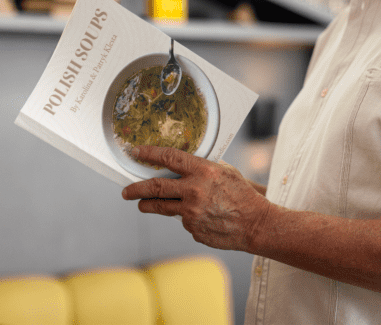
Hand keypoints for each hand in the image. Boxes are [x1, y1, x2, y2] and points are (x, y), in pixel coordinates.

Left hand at [121, 146, 271, 250]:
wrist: (255, 224)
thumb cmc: (242, 194)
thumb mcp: (225, 171)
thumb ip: (202, 168)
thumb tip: (181, 164)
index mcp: (203, 171)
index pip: (169, 158)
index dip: (149, 154)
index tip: (135, 152)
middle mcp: (194, 191)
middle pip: (155, 187)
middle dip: (136, 188)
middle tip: (125, 190)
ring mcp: (191, 212)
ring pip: (162, 207)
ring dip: (148, 205)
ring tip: (142, 203)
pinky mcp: (192, 229)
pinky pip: (183, 220)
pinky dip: (185, 217)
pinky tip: (198, 216)